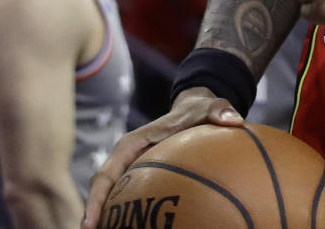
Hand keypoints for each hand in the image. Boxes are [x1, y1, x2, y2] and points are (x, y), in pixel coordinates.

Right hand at [81, 88, 242, 227]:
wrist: (195, 110)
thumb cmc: (198, 111)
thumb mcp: (209, 107)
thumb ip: (219, 111)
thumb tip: (234, 120)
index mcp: (132, 145)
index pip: (106, 174)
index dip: (96, 200)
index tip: (90, 225)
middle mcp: (126, 161)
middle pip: (103, 193)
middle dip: (94, 218)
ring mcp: (132, 173)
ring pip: (113, 202)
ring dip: (108, 221)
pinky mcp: (141, 182)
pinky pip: (130, 203)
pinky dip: (127, 220)